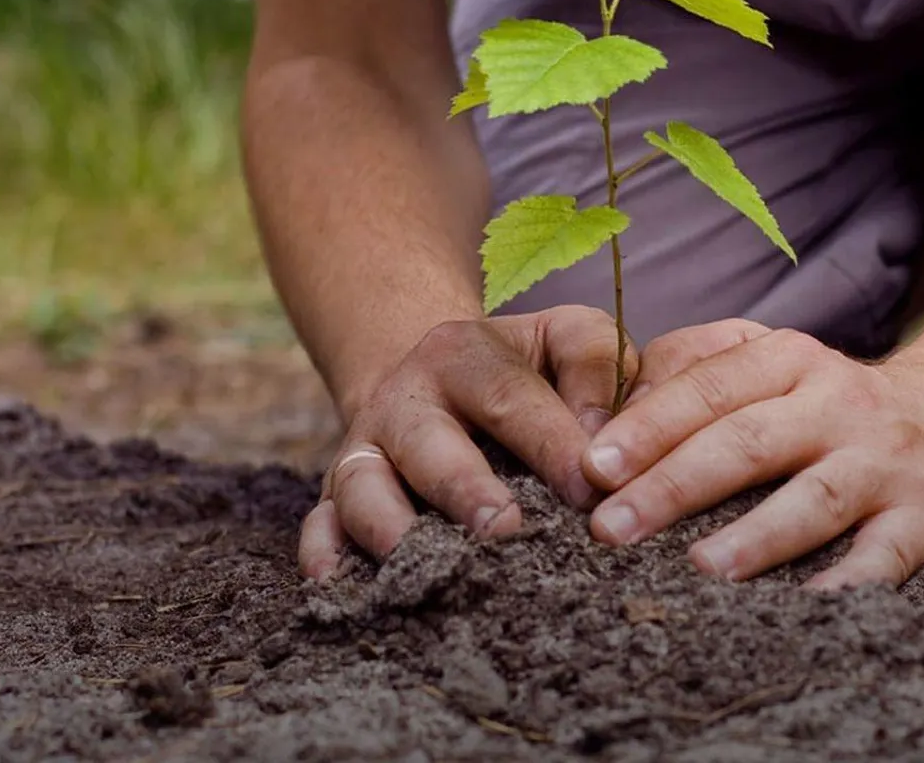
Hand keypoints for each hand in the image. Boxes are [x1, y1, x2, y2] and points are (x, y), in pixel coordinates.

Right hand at [299, 306, 636, 578]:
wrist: (433, 376)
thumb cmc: (520, 369)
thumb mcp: (561, 338)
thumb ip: (595, 367)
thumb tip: (604, 444)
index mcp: (463, 354)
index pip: (509, 396)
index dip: (550, 443)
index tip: (592, 490)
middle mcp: (405, 399)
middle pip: (428, 443)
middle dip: (465, 489)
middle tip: (507, 530)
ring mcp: (365, 448)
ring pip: (362, 486)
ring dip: (392, 528)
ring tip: (434, 570)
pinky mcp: (337, 494)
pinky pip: (318, 524)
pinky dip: (323, 553)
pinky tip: (339, 585)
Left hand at [581, 319, 923, 588]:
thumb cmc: (824, 401)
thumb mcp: (767, 362)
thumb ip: (691, 373)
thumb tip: (609, 418)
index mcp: (787, 359)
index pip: (707, 389)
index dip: (647, 427)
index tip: (593, 467)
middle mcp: (837, 402)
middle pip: (746, 441)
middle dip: (673, 486)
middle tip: (611, 527)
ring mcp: (883, 461)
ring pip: (814, 499)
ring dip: (755, 536)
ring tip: (698, 568)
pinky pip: (885, 557)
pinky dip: (848, 585)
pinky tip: (804, 610)